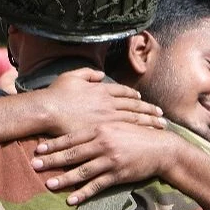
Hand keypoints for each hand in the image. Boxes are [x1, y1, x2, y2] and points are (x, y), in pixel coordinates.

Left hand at [32, 122, 172, 204]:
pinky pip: (96, 186)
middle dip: (52, 160)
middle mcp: (103, 143)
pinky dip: (83, 193)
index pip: (72, 137)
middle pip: (73, 153)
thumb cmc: (137, 135)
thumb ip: (98, 127)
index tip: (39, 149)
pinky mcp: (118, 174)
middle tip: (35, 165)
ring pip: (82, 171)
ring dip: (64, 179)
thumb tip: (80, 131)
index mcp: (101, 129)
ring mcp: (110, 160)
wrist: (161, 148)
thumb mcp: (117, 124)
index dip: (54, 144)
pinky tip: (71, 199)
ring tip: (49, 185)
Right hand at [38, 69, 164, 137]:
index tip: (144, 99)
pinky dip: (140, 133)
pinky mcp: (103, 131)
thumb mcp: (72, 76)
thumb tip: (101, 75)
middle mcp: (108, 102)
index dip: (135, 96)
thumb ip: (88, 74)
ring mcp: (107, 117)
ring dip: (150, 122)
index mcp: (102, 89)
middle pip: (135, 106)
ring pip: (135, 119)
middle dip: (150, 111)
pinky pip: (126, 132)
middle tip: (162, 115)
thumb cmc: (56, 94)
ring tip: (161, 125)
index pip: (124, 92)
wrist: (48, 110)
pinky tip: (149, 135)